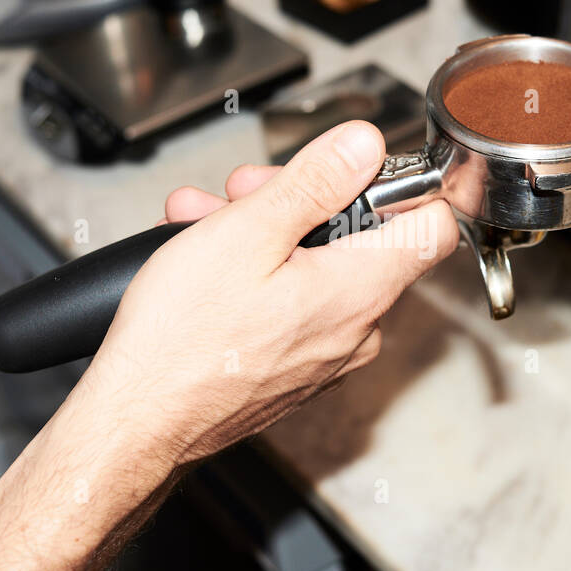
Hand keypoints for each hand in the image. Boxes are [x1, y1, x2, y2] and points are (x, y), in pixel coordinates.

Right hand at [85, 120, 458, 467]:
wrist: (136, 423)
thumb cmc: (182, 342)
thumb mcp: (247, 232)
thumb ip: (316, 182)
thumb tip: (365, 146)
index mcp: (362, 290)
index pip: (435, 224)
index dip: (402, 183)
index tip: (355, 168)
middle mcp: (358, 329)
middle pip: (360, 239)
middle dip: (299, 201)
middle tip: (242, 192)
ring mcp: (327, 355)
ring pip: (316, 268)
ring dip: (262, 233)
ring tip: (200, 223)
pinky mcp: (294, 371)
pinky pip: (292, 306)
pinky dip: (255, 276)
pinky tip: (204, 262)